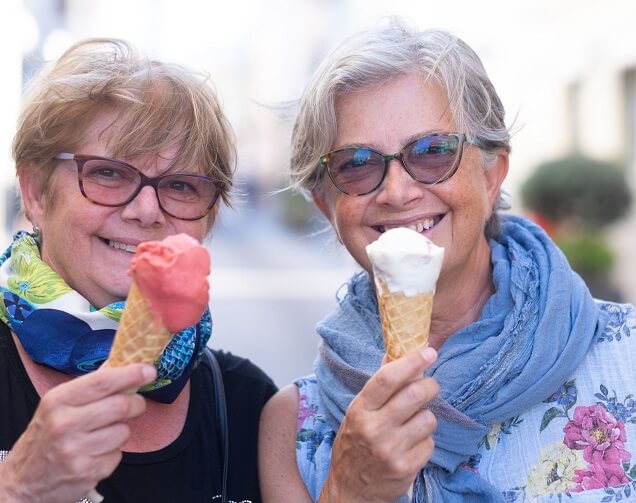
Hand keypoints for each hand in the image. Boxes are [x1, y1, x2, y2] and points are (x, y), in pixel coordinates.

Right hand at [0, 363, 155, 502]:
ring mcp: (75, 450)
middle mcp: (64, 424)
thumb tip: (122, 363)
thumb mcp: (59, 404)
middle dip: (136, 404)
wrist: (24, 481)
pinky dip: (113, 452)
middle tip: (135, 404)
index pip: (103, 382)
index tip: (149, 371)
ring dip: (121, 431)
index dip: (131, 374)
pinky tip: (95, 453)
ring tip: (103, 434)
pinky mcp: (87, 472)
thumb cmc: (46, 436)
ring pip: (123, 431)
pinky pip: (118, 455)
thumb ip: (91, 385)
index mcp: (58, 400)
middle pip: (121, 405)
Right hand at [319, 348, 438, 502]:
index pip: (387, 379)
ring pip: (428, 418)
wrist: (350, 490)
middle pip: (414, 395)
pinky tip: (411, 445)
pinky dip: (425, 441)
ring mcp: (391, 449)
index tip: (428, 352)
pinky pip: (430, 443)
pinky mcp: (406, 467)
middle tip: (430, 385)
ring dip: (426, 417)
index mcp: (360, 410)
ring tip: (413, 423)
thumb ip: (377, 386)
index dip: (411, 362)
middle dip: (429, 385)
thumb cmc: (354, 445)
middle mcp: (374, 429)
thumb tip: (394, 354)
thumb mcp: (358, 412)